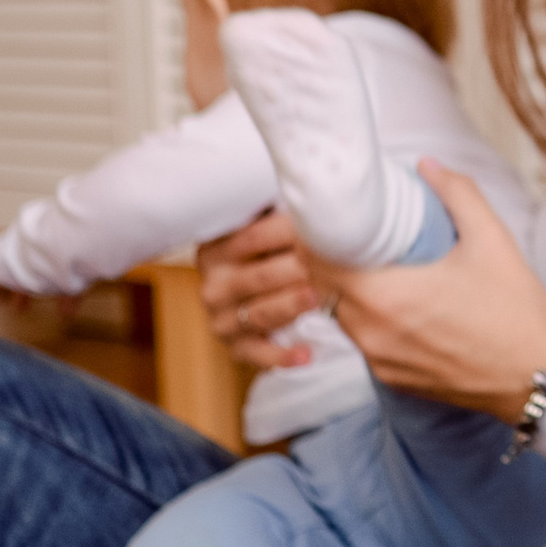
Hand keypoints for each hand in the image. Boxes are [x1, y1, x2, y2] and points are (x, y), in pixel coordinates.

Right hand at [198, 210, 319, 369]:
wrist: (251, 290)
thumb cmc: (269, 252)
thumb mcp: (264, 228)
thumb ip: (280, 213)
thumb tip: (315, 190)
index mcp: (217, 249)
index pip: (254, 237)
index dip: (289, 231)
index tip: (323, 227)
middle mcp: (214, 284)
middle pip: (260, 276)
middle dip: (298, 269)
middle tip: (331, 264)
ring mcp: (222, 317)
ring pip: (262, 312)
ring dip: (292, 305)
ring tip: (319, 297)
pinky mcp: (236, 345)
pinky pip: (258, 353)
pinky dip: (281, 356)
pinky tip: (306, 354)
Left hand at [317, 161, 545, 423]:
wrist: (538, 376)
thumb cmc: (516, 310)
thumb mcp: (492, 240)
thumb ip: (456, 194)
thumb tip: (426, 165)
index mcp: (386, 296)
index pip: (318, 260)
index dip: (320, 234)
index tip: (336, 216)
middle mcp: (371, 333)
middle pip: (325, 287)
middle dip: (335, 258)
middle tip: (359, 234)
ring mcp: (379, 360)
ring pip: (342, 315)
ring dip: (351, 289)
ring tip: (380, 267)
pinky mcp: (392, 377)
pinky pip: (365, 340)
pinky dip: (372, 319)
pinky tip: (403, 304)